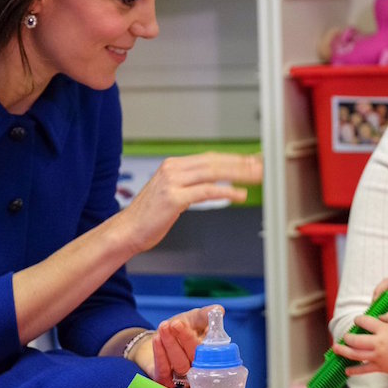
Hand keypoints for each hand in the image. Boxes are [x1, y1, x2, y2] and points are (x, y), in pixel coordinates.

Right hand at [123, 152, 262, 252]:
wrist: (126, 231)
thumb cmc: (149, 216)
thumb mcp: (172, 192)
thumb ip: (191, 184)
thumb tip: (215, 181)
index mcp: (173, 165)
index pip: (210, 157)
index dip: (233, 158)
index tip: (252, 160)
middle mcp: (172, 169)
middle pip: (215, 161)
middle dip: (241, 163)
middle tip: (261, 166)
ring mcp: (172, 182)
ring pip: (213, 173)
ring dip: (238, 174)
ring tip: (256, 177)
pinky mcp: (173, 198)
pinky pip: (206, 192)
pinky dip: (225, 193)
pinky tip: (239, 195)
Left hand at [139, 305, 221, 387]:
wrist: (161, 336)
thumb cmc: (183, 327)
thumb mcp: (195, 318)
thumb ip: (206, 314)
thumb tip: (218, 310)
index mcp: (209, 352)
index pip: (209, 349)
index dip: (203, 338)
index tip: (193, 324)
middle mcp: (198, 367)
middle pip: (195, 357)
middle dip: (185, 338)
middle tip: (175, 323)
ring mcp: (182, 376)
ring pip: (180, 364)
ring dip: (171, 344)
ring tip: (164, 326)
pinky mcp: (165, 380)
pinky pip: (164, 371)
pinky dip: (161, 354)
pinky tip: (157, 339)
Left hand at [331, 312, 387, 377]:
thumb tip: (380, 316)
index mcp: (383, 330)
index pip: (365, 322)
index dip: (359, 320)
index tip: (357, 320)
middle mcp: (377, 343)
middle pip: (356, 339)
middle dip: (348, 337)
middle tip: (345, 336)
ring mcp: (377, 356)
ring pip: (355, 354)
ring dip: (344, 351)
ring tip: (336, 348)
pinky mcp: (379, 367)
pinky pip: (364, 370)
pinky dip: (354, 371)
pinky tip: (347, 370)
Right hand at [373, 278, 387, 337]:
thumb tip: (385, 315)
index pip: (387, 282)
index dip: (380, 290)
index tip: (376, 301)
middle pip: (380, 289)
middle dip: (376, 299)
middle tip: (374, 310)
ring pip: (379, 297)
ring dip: (376, 306)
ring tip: (376, 315)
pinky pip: (380, 305)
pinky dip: (378, 310)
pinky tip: (379, 318)